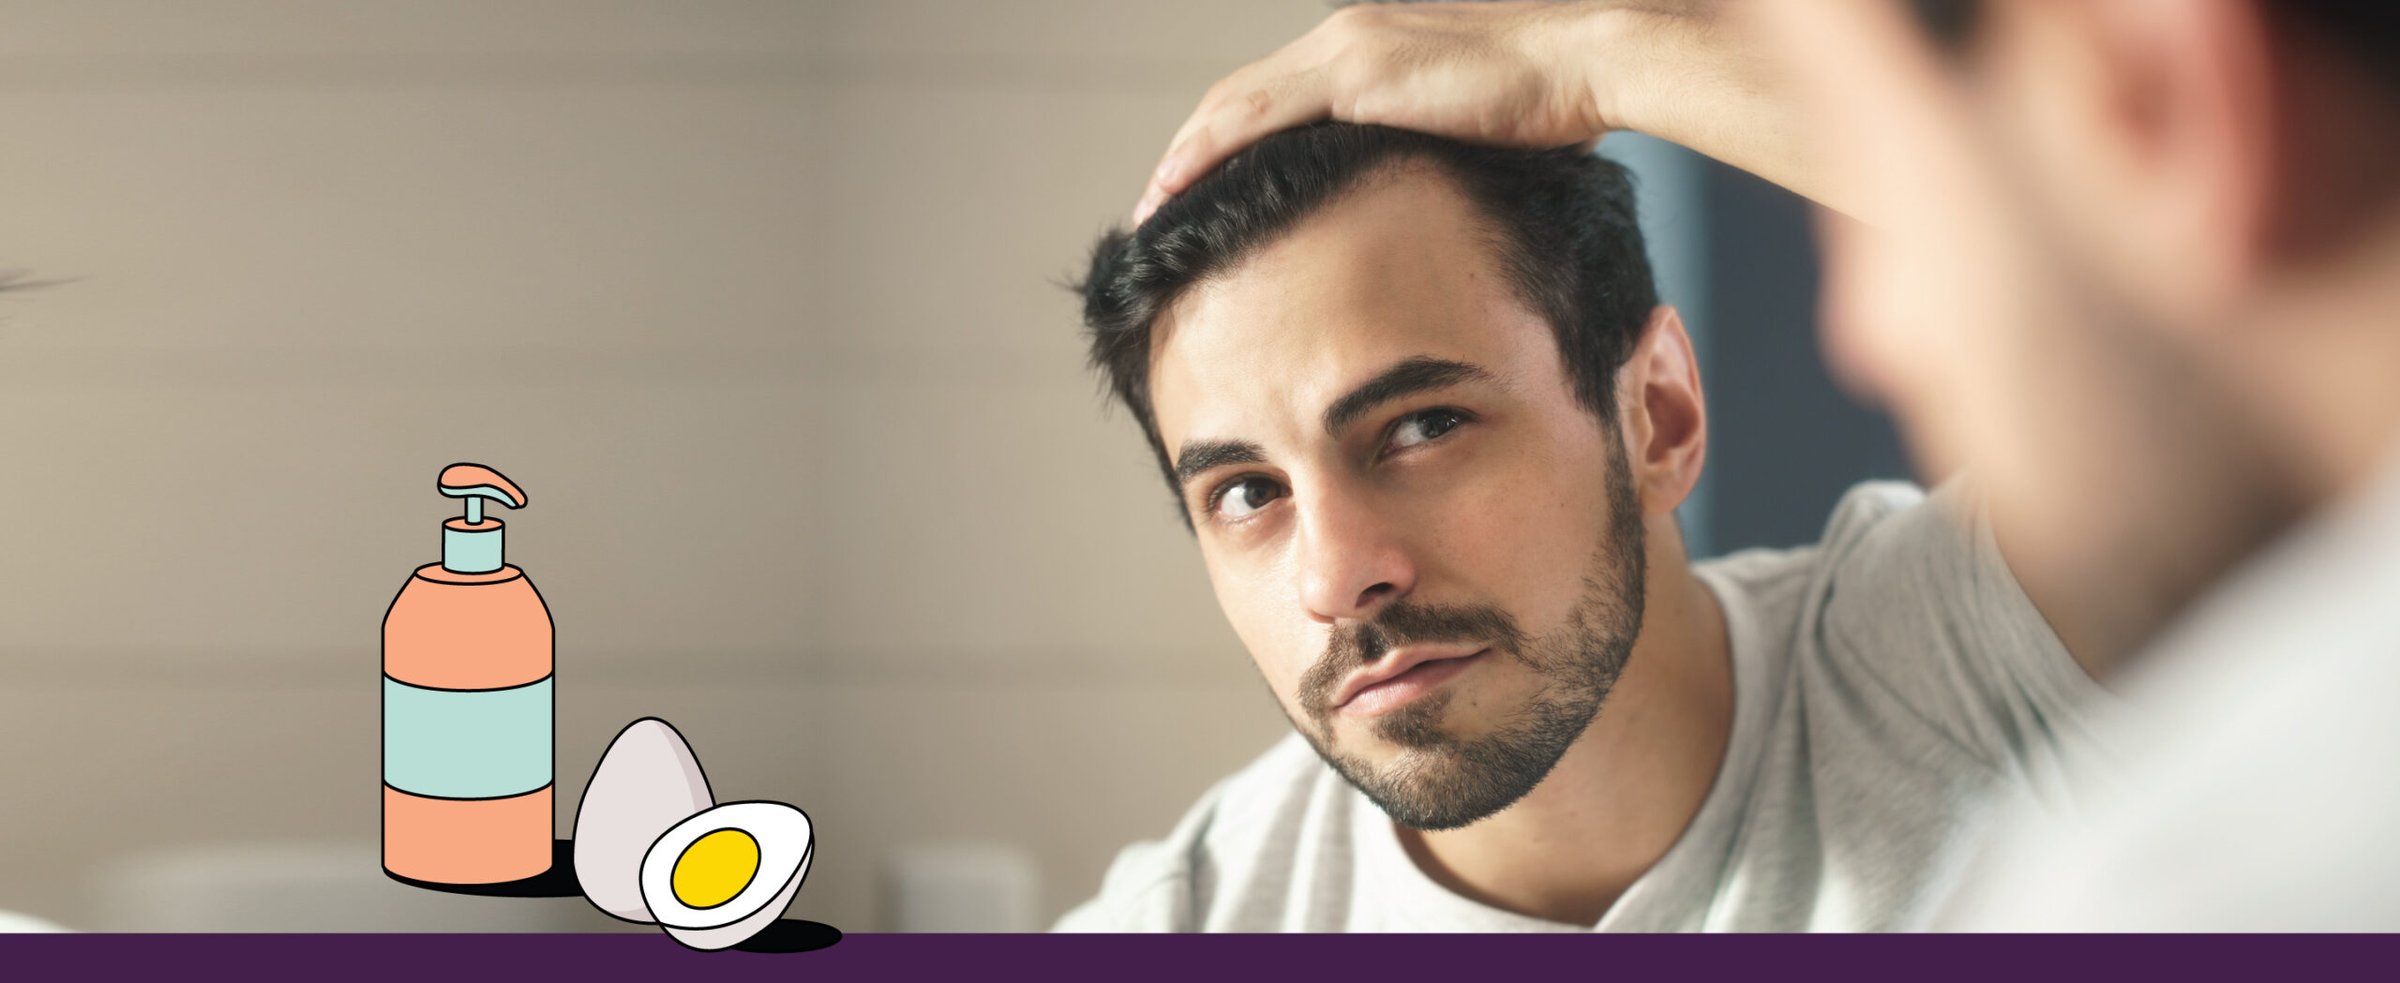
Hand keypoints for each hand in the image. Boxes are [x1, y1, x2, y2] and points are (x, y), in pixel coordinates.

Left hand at [1135, 1, 1634, 222]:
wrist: (1590, 63)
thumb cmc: (1555, 105)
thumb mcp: (1474, 133)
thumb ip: (1431, 153)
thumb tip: (1419, 204)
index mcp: (1370, 47)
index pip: (1274, 97)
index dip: (1227, 144)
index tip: (1198, 192)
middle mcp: (1346, 37)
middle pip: (1238, 98)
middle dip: (1188, 153)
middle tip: (1154, 206)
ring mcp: (1346, 51)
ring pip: (1233, 107)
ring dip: (1182, 159)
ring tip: (1150, 210)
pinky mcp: (1355, 75)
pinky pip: (1256, 120)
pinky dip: (1207, 155)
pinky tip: (1176, 190)